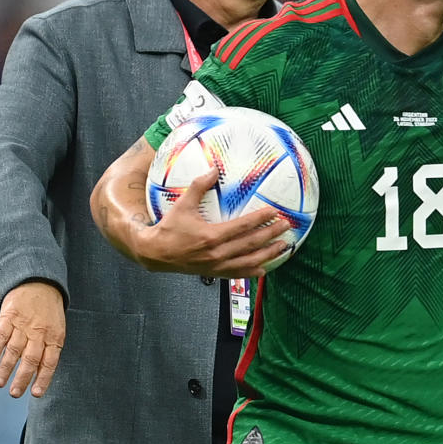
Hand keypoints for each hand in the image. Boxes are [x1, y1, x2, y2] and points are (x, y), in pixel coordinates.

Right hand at [0, 281, 65, 397]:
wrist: (39, 282)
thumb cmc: (48, 312)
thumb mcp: (56, 329)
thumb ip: (48, 350)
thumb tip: (39, 376)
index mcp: (54, 336)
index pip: (50, 362)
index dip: (43, 378)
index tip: (35, 394)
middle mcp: (39, 332)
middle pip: (31, 358)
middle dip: (22, 378)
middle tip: (14, 394)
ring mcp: (24, 324)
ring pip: (14, 349)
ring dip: (6, 367)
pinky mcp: (9, 316)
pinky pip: (1, 335)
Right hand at [131, 168, 291, 275]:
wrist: (156, 254)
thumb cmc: (169, 228)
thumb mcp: (182, 205)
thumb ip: (198, 186)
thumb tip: (214, 169)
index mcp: (211, 236)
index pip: (242, 226)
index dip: (260, 219)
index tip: (274, 212)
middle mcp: (217, 253)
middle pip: (250, 244)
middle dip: (271, 235)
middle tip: (286, 226)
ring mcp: (217, 266)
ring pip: (248, 262)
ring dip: (268, 254)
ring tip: (283, 247)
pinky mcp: (214, 273)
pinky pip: (238, 274)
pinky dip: (252, 272)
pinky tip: (265, 269)